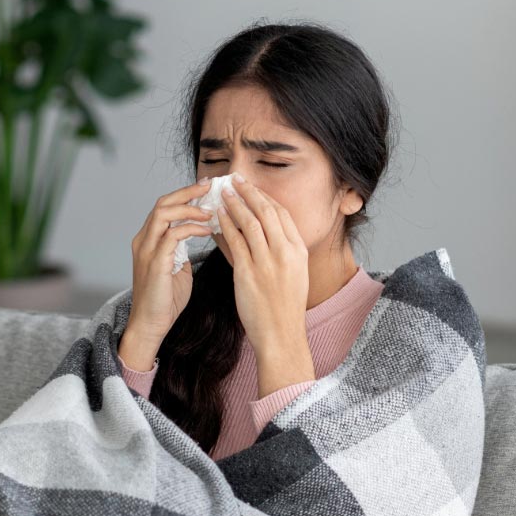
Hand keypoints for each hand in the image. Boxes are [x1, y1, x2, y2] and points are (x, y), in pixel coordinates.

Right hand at [128, 178, 214, 343]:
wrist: (151, 324)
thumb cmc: (165, 300)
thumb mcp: (177, 269)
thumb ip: (182, 251)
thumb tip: (197, 237)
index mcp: (148, 240)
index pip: (164, 207)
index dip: (185, 195)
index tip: (206, 188)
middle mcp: (144, 240)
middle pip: (163, 202)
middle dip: (187, 191)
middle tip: (210, 186)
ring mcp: (147, 250)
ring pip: (164, 213)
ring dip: (190, 208)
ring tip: (210, 209)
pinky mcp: (155, 262)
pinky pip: (173, 235)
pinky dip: (191, 228)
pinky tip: (207, 230)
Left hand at [216, 175, 309, 353]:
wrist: (281, 335)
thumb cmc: (285, 309)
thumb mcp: (295, 275)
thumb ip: (283, 252)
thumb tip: (264, 231)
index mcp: (299, 251)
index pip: (282, 214)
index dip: (265, 197)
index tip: (253, 188)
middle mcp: (285, 253)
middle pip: (266, 211)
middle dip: (249, 191)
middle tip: (235, 180)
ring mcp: (267, 262)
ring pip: (248, 222)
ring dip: (234, 203)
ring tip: (222, 193)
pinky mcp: (248, 273)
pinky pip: (234, 241)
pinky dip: (224, 225)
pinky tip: (216, 217)